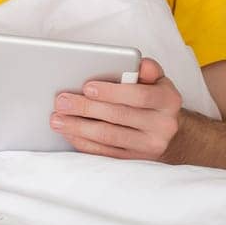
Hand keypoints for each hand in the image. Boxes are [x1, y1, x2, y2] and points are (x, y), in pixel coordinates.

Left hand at [50, 57, 181, 159]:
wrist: (166, 130)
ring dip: (79, 128)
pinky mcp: (136, 160)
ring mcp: (150, 146)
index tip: (87, 87)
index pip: (140, 95)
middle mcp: (164, 125)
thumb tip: (138, 64)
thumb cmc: (152, 97)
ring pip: (109, 136)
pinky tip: (69, 133)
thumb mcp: (156, 79)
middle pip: (119, 116)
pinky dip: (84, 143)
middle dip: (86, 108)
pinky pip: (106, 153)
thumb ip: (147, 69)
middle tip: (62, 102)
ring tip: (57, 119)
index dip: (112, 91)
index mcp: (168, 100)